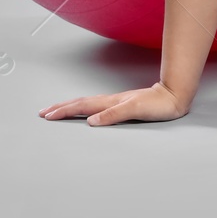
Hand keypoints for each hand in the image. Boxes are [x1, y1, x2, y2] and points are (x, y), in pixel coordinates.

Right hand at [39, 81, 187, 125]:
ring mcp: (115, 102)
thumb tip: (91, 121)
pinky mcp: (121, 105)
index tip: (47, 116)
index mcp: (110, 103)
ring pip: (86, 103)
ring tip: (57, 109)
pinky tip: (84, 112)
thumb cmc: (158, 105)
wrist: (173, 96)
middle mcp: (110, 101)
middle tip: (43, 112)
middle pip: (80, 103)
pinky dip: (83, 108)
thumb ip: (113, 115)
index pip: (82, 107)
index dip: (64, 111)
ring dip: (69, 107)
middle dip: (60, 108)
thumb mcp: (135, 109)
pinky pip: (96, 106)